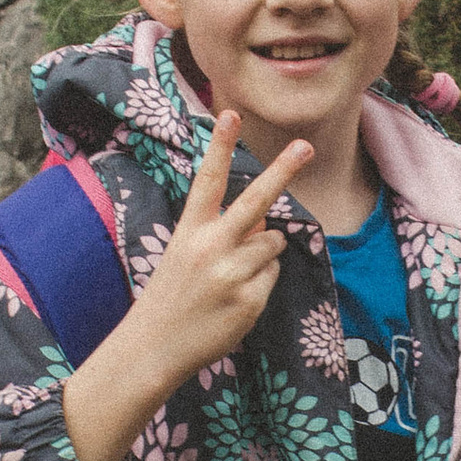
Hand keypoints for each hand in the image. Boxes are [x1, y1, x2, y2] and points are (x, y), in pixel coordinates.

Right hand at [63, 112, 309, 460]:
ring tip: (230, 275)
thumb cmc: (172, 295)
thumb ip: (224, 231)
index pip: (208, 180)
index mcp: (189, 230)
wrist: (154, 347)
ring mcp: (232, 274)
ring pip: (272, 243)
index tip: (229, 113)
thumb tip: (264, 216)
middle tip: (306, 146)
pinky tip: (234, 299)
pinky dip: (261, 283)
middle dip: (282, 171)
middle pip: (256, 201)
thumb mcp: (186, 254)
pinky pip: (273, 275)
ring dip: (263, 252)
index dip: (219, 145)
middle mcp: (210, 247)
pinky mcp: (249, 300)